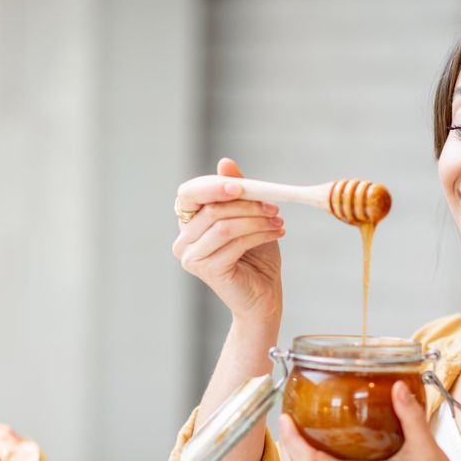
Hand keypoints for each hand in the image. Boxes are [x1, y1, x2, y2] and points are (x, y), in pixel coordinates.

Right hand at [173, 157, 285, 324]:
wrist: (264, 297)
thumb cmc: (256, 258)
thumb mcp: (249, 217)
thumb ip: (237, 192)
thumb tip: (225, 162)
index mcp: (189, 223)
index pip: (189, 193)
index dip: (213, 185)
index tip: (243, 185)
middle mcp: (183, 240)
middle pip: (210, 208)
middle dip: (245, 203)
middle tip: (273, 205)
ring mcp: (191, 257)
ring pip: (223, 225)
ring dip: (255, 219)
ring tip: (278, 221)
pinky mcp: (207, 270)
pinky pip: (232, 242)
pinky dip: (258, 234)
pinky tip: (276, 234)